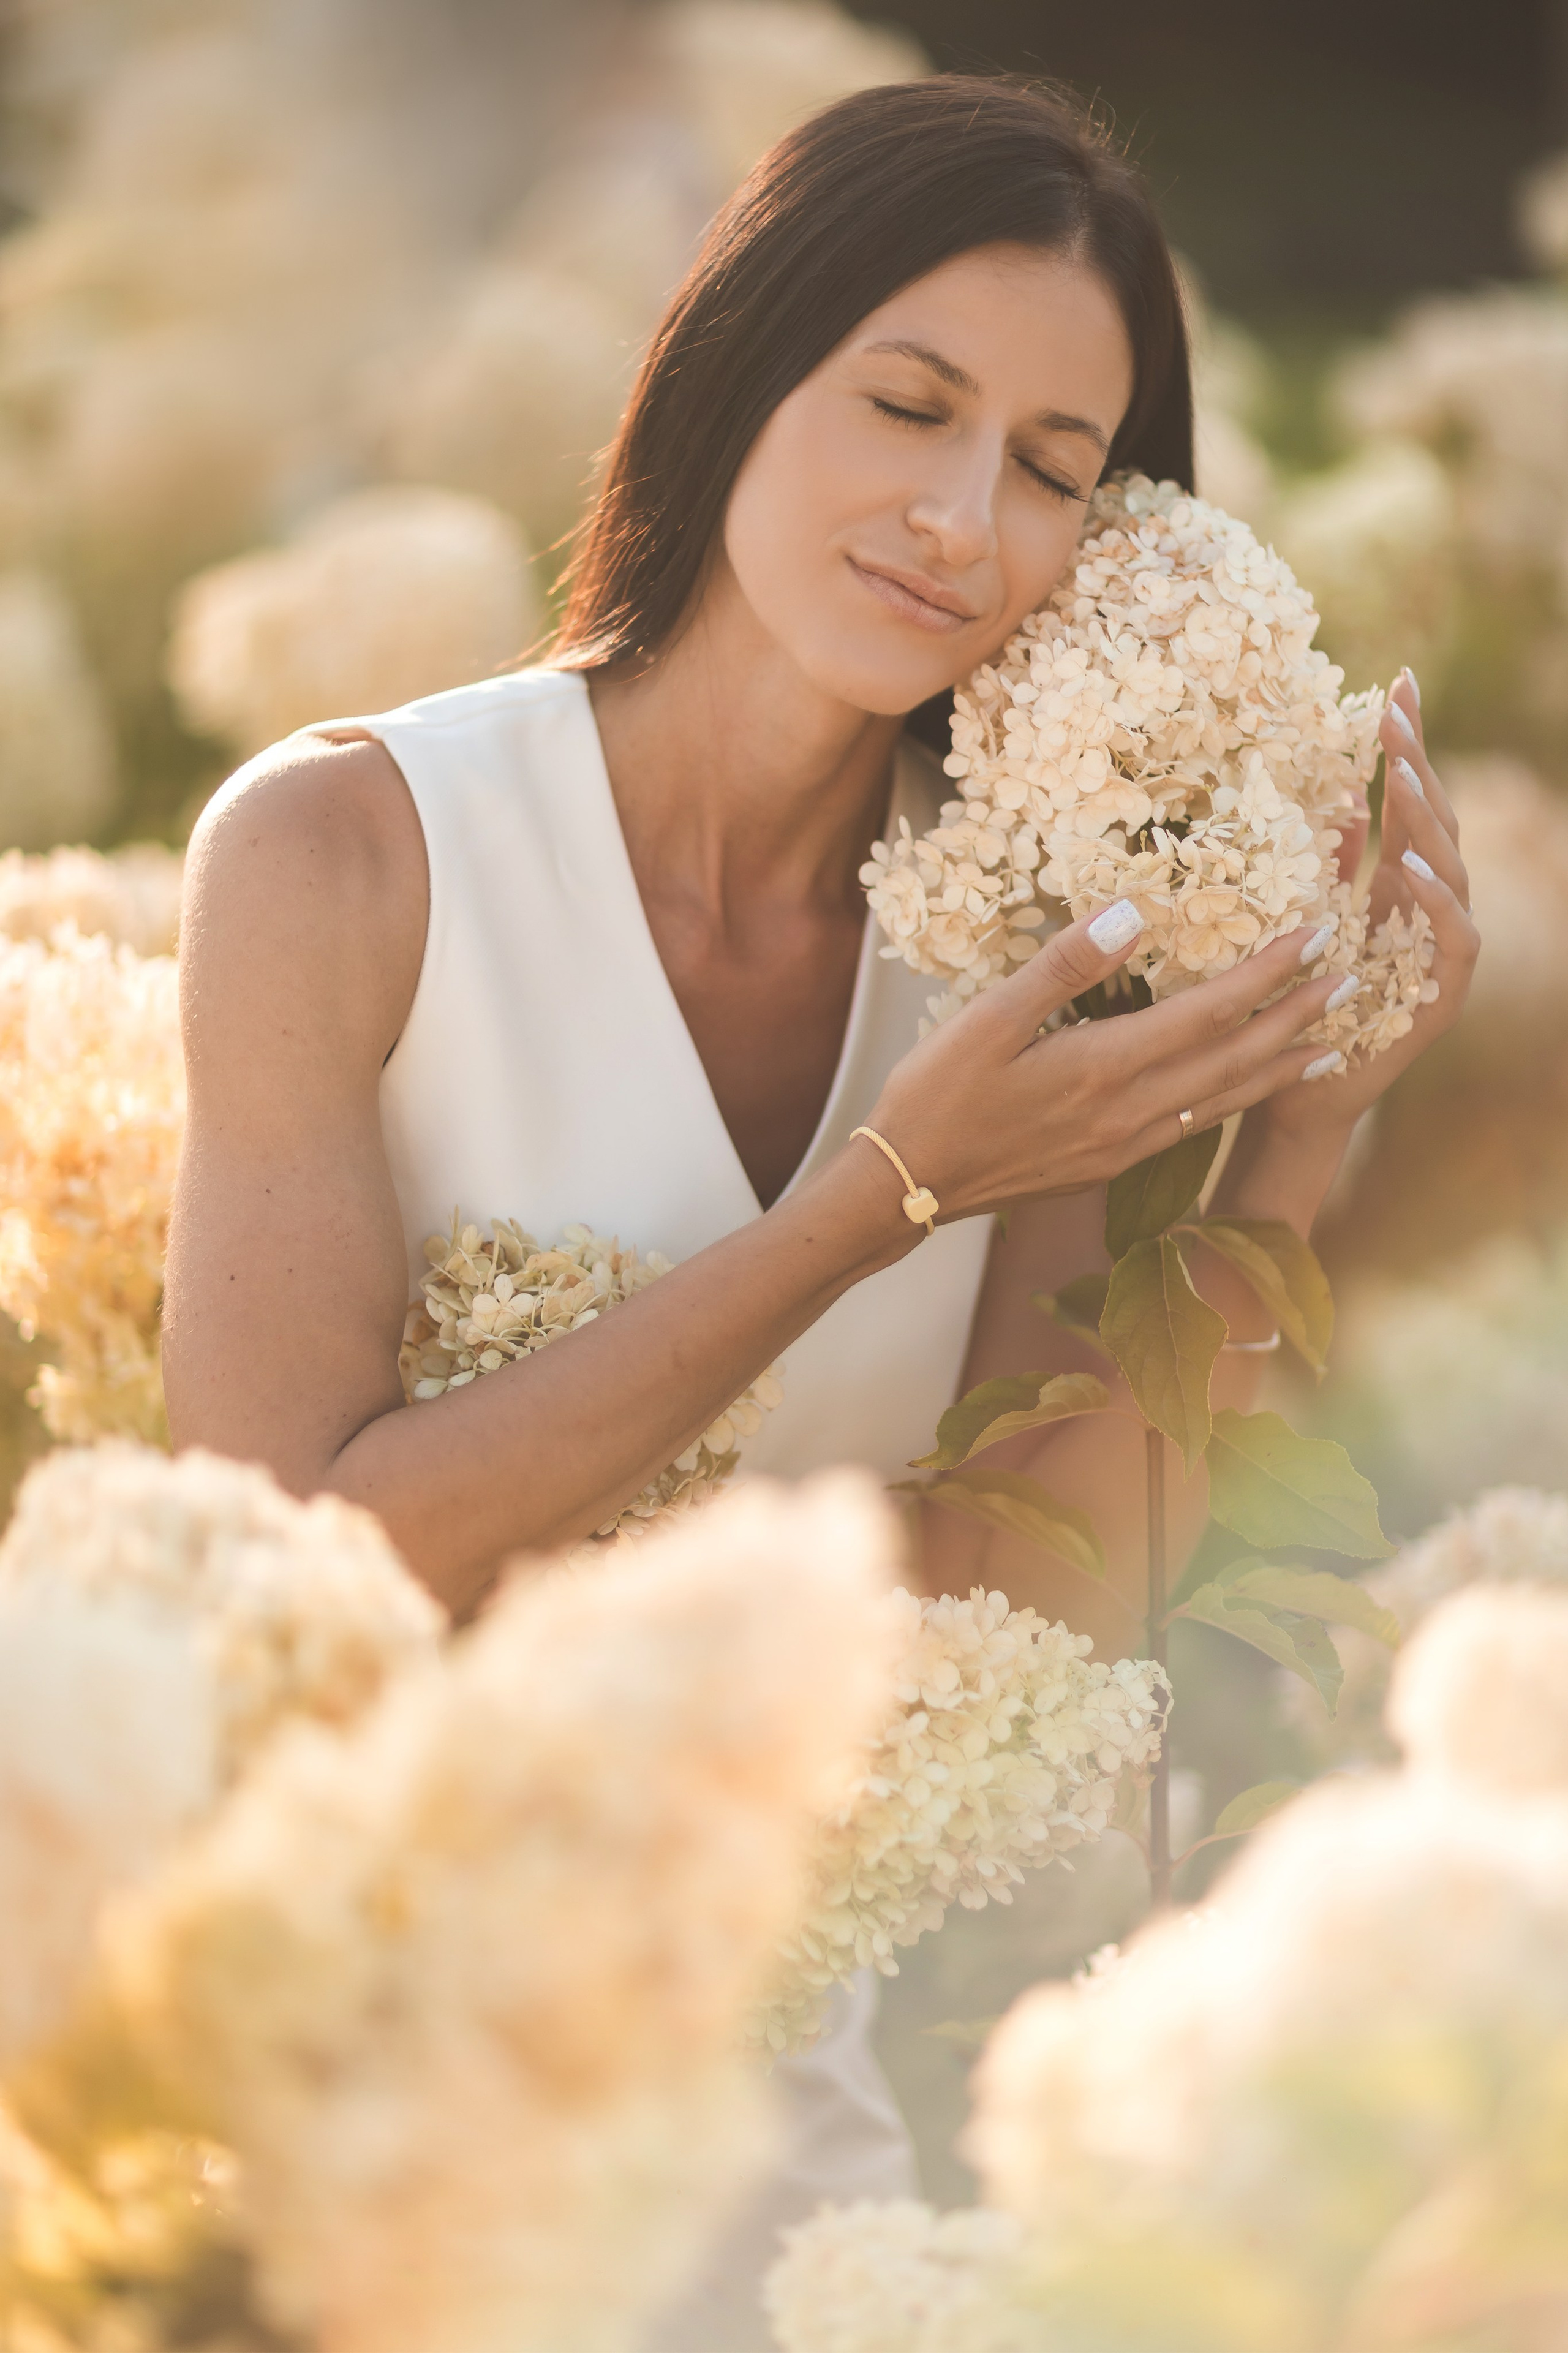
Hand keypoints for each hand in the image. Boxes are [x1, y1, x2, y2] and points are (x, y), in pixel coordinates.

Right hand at [865, 901, 1345, 1221]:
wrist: (908, 1185)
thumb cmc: (937, 1095)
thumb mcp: (987, 1019)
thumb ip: (1063, 966)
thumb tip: (1130, 913)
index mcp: (1104, 1069)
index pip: (1209, 1015)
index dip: (1268, 974)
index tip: (1316, 934)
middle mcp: (1128, 1114)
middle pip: (1234, 1062)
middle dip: (1297, 1018)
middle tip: (1352, 977)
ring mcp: (1123, 1147)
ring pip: (1223, 1102)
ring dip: (1281, 1068)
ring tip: (1332, 1041)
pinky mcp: (1109, 1166)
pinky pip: (1195, 1128)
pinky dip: (1237, 1103)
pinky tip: (1247, 1091)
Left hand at [1254, 667, 1478, 1150]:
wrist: (1295, 1094)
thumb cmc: (1294, 1007)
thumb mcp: (1301, 917)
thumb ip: (1324, 860)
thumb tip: (1329, 790)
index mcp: (1397, 884)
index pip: (1410, 800)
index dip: (1408, 743)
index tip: (1396, 682)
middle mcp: (1428, 909)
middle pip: (1436, 822)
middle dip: (1418, 764)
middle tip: (1395, 712)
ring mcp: (1441, 950)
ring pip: (1451, 870)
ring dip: (1428, 821)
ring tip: (1404, 776)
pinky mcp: (1443, 994)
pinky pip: (1455, 937)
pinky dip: (1438, 900)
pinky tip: (1413, 867)